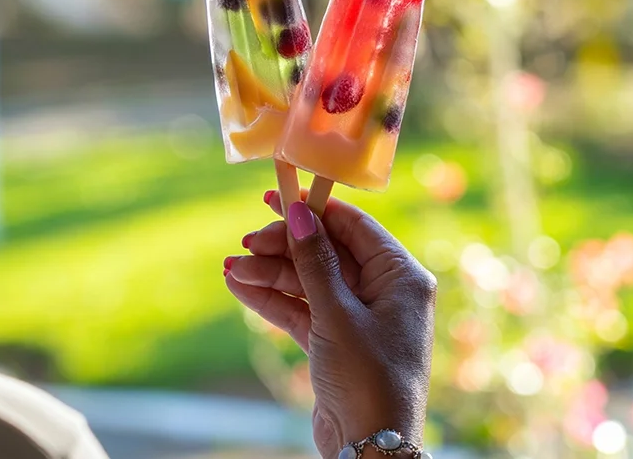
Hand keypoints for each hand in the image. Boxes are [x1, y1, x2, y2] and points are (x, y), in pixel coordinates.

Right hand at [224, 191, 435, 457]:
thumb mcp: (337, 314)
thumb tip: (300, 212)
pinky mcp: (335, 342)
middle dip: (283, 247)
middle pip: (326, 252)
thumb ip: (315, 262)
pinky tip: (240, 287)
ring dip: (270, 274)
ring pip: (308, 281)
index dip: (313, 211)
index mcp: (400, 277)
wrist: (370, 447)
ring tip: (231, 268)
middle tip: (245, 243)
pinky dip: (272, 299)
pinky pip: (301, 309)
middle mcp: (383, 292)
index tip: (275, 198)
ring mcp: (357, 318)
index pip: (353, 228)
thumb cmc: (368, 379)